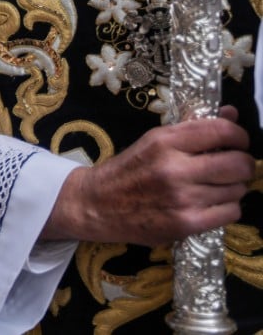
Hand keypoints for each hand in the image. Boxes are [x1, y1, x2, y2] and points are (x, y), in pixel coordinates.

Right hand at [41, 107, 252, 244]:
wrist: (95, 205)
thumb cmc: (127, 171)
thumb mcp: (153, 142)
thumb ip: (193, 128)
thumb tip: (232, 113)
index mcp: (164, 141)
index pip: (222, 131)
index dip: (239, 136)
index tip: (236, 143)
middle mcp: (175, 168)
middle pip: (239, 164)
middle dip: (243, 165)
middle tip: (232, 167)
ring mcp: (182, 199)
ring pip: (237, 190)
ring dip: (231, 188)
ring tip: (213, 187)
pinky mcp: (186, 224)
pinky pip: (230, 213)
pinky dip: (226, 209)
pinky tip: (208, 205)